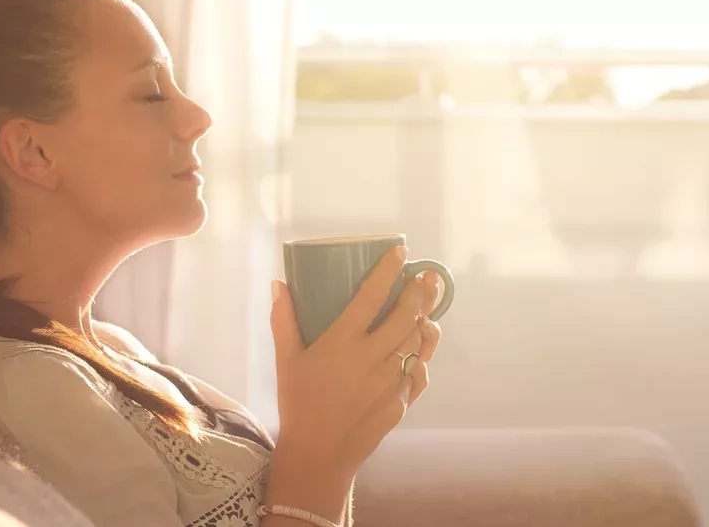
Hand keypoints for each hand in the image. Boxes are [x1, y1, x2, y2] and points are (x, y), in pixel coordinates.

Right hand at [269, 246, 442, 478]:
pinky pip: (418, 373)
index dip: (388, 271)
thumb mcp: (285, 360)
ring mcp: (389, 381)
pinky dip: (421, 358)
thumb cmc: (298, 402)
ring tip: (429, 309)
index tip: (401, 253)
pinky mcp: (400, 402)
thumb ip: (283, 320)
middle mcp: (370, 358)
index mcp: (342, 342)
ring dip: (426, 322)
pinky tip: (420, 349)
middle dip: (421, 293)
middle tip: (429, 277)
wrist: (318, 454)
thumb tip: (279, 284)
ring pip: (417, 343)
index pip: (371, 296)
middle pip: (406, 316)